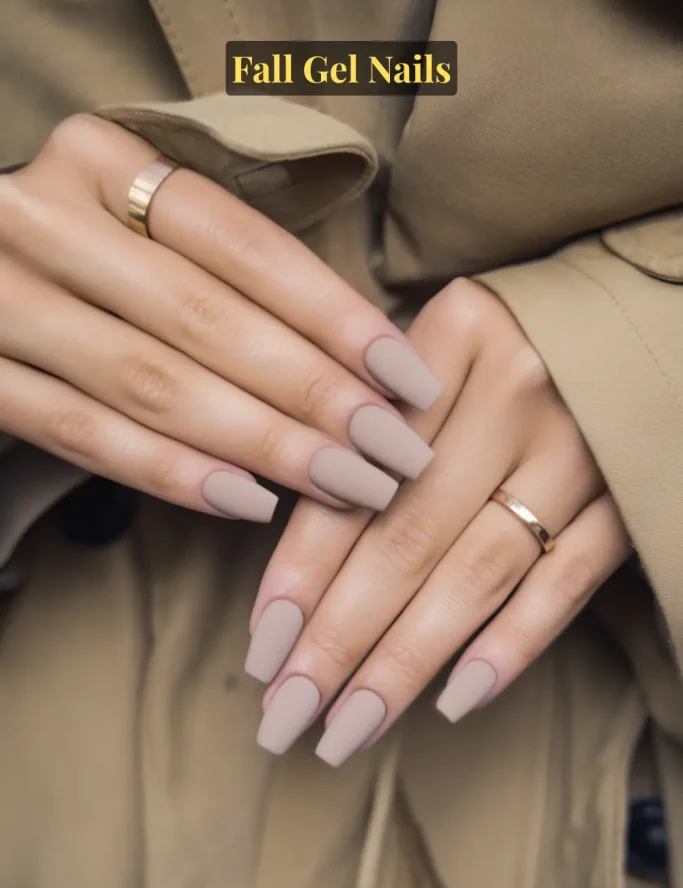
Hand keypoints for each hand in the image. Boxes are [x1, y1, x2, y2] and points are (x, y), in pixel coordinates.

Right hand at [0, 115, 441, 520]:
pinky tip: (249, 502)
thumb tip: (365, 362)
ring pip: (152, 383)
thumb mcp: (145, 229)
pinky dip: (170, 472)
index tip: (412, 382)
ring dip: (262, 444)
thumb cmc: (88, 262)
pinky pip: (82, 433)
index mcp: (103, 160)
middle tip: (396, 453)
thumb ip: (229, 274)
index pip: (246, 249)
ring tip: (347, 485)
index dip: (338, 319)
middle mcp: (44, 215)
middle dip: (316, 396)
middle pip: (208, 321)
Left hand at [247, 279, 630, 763]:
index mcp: (453, 336)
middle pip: (408, 537)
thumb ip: (369, 422)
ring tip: (347, 730)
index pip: (358, 474)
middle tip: (285, 717)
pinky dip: (512, 643)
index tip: (261, 651)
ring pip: (478, 572)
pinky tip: (456, 699)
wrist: (640, 323)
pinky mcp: (627, 495)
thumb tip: (294, 561)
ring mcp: (579, 447)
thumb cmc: (507, 345)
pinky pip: (567, 581)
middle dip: (337, 641)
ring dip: (407, 661)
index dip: (301, 572)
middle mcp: (516, 390)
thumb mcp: (437, 348)